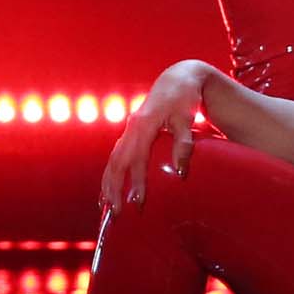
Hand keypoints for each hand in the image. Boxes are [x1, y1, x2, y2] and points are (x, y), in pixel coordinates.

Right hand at [102, 60, 213, 211]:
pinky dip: (109, 175)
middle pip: (117, 163)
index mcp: (143, 125)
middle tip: (116, 214)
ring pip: (112, 161)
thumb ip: (183, 143)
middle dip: (114, 189)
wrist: (177, 79)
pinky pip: (115, 157)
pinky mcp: (129, 134)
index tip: (138, 202)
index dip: (136, 182)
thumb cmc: (183, 98)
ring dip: (108, 184)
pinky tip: (107, 190)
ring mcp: (128, 131)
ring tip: (106, 208)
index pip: (137, 159)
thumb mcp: (186, 118)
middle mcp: (131, 129)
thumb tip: (181, 171)